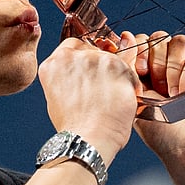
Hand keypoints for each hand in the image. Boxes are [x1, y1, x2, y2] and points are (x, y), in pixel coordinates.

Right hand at [38, 36, 139, 162]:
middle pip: (94, 50)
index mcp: (54, 63)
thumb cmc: (74, 126)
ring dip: (115, 76)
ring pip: (112, 59)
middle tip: (102, 91)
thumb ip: (67, 76)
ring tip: (111, 100)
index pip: (73, 45)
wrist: (88, 139)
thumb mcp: (58, 96)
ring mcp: (95, 58)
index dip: (84, 58)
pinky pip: (128, 70)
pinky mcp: (116, 65)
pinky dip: (130, 85)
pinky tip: (121, 102)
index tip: (89, 72)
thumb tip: (83, 70)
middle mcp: (72, 56)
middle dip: (100, 67)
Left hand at [126, 31, 184, 170]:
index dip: (138, 49)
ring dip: (171, 68)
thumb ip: (130, 68)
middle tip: (155, 84)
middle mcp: (168, 66)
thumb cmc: (161, 132)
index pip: (142, 40)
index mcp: (147, 71)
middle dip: (155, 60)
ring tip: (172, 93)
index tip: (138, 70)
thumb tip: (126, 35)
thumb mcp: (137, 99)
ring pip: (178, 42)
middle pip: (159, 37)